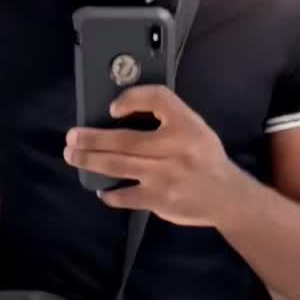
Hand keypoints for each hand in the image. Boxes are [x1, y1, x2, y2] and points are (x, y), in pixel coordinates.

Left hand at [64, 86, 237, 225]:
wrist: (227, 196)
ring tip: (73, 156)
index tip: (112, 108)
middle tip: (72, 137)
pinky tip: (101, 189)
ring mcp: (165, 177)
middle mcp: (176, 148)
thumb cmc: (205, 157)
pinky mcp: (159, 201)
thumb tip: (119, 111)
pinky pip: (125, 196)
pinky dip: (110, 193)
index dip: (131, 99)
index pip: (157, 99)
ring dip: (90, 161)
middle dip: (92, 139)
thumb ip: (166, 115)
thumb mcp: (194, 126)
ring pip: (118, 166)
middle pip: (124, 140)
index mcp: (186, 125)